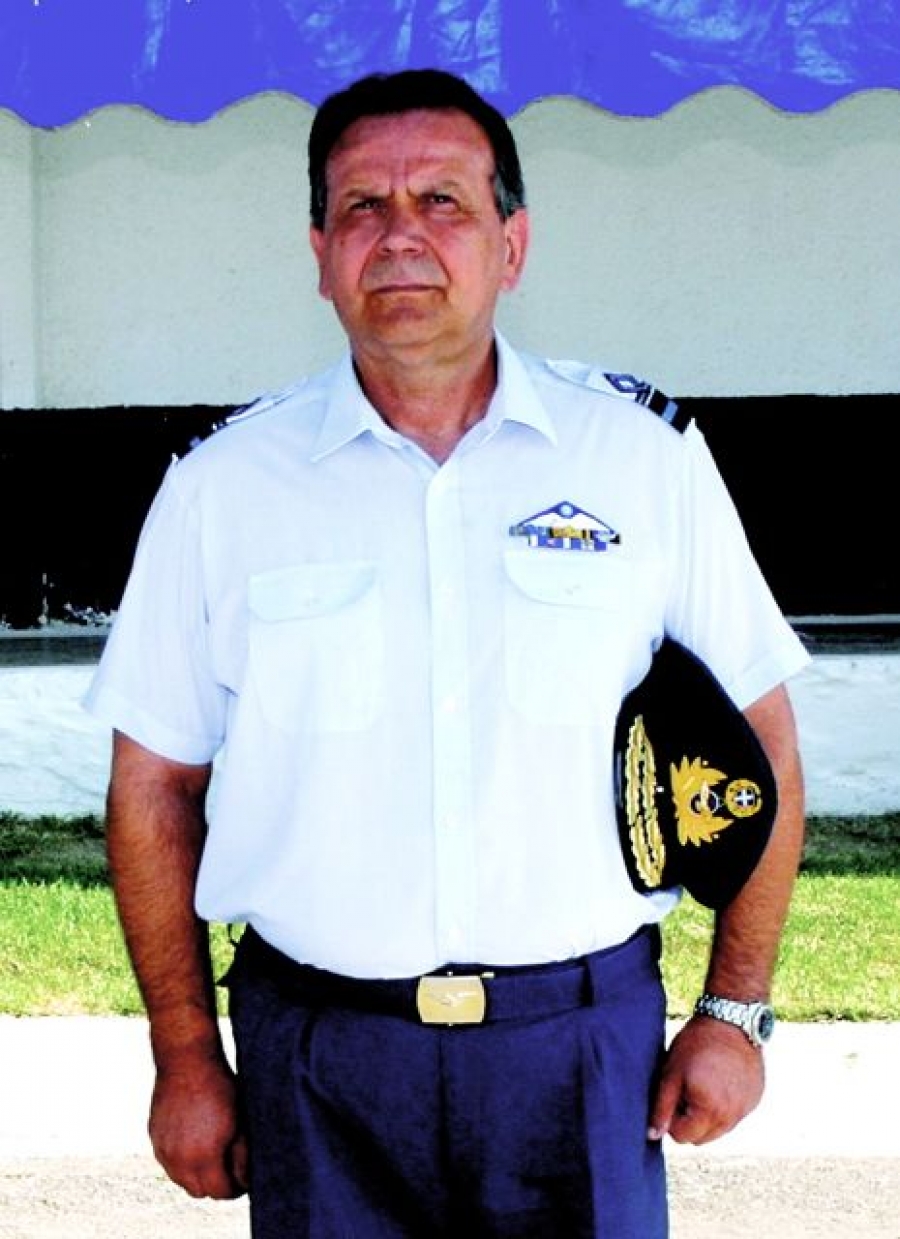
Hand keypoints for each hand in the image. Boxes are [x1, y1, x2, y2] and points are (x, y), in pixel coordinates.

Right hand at [149, 1054, 248, 1198]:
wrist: (186, 1059)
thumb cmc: (219, 1087)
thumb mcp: (240, 1121)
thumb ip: (242, 1155)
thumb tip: (245, 1177)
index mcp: (204, 1157)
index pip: (220, 1193)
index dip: (235, 1189)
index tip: (243, 1180)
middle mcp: (179, 1160)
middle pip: (199, 1191)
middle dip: (216, 1185)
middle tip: (229, 1170)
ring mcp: (163, 1149)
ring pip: (181, 1179)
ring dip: (196, 1175)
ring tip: (212, 1156)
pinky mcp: (153, 1137)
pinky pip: (168, 1162)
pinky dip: (181, 1160)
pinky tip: (194, 1142)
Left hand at [648, 1015, 764, 1144]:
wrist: (732, 1019)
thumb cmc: (697, 1044)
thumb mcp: (672, 1072)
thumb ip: (662, 1107)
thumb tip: (652, 1135)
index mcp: (709, 1110)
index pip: (683, 1137)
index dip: (672, 1118)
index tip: (673, 1094)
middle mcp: (732, 1116)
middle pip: (702, 1137)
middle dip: (689, 1120)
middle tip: (686, 1089)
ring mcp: (746, 1109)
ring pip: (719, 1128)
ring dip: (707, 1115)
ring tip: (703, 1083)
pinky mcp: (756, 1099)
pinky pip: (735, 1115)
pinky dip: (725, 1105)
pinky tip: (720, 1080)